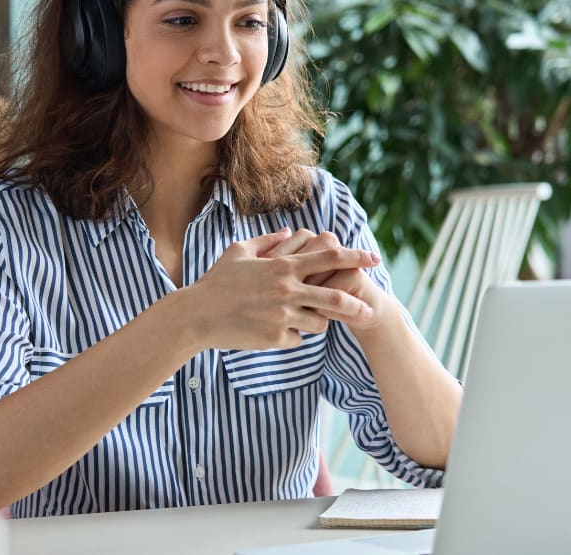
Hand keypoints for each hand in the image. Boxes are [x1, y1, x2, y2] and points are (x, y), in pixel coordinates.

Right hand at [183, 229, 380, 350]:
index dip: (355, 257)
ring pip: (320, 323)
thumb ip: (267, 241)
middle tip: (368, 307)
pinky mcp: (276, 338)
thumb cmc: (217, 282)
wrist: (197, 316)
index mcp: (282, 266)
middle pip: (336, 296)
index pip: (328, 257)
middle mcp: (287, 290)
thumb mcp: (239, 252)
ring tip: (306, 321)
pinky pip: (297, 339)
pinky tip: (275, 332)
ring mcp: (283, 316)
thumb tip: (288, 231)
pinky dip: (292, 337)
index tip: (373, 259)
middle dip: (357, 302)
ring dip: (319, 322)